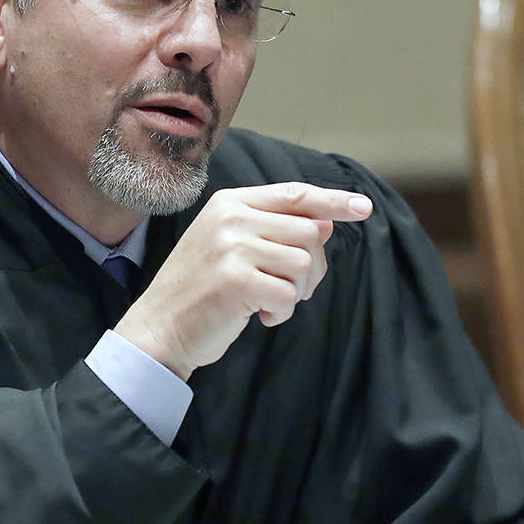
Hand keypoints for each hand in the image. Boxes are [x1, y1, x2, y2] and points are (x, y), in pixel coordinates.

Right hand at [114, 181, 372, 379]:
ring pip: (304, 263)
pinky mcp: (236, 280)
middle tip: (289, 290)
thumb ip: (275, 231)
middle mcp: (230, 218)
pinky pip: (289, 294)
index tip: (364, 207)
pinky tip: (259, 316)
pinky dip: (283, 312)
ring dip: (297, 292)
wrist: (159, 328)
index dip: (334, 201)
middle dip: (311, 268)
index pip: (295, 195)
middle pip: (309, 233)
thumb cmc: (201, 290)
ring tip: (268, 302)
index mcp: (230, 203)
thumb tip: (326, 223)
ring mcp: (231, 247)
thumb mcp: (234, 249)